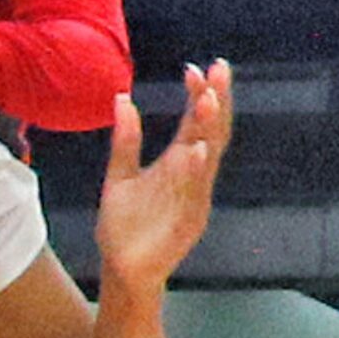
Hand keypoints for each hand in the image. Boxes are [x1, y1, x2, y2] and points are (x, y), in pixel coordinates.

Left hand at [94, 60, 232, 292]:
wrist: (121, 269)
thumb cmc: (124, 225)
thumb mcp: (119, 176)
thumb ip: (125, 141)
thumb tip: (122, 98)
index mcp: (177, 164)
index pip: (193, 123)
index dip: (197, 95)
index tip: (195, 68)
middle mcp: (192, 177)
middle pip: (210, 133)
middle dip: (216, 102)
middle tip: (219, 70)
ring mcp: (194, 199)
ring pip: (208, 160)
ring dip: (209, 130)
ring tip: (208, 100)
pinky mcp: (189, 222)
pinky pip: (196, 194)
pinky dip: (198, 172)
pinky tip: (197, 150)